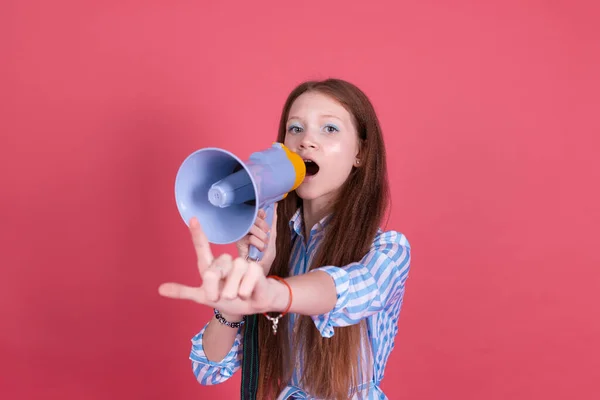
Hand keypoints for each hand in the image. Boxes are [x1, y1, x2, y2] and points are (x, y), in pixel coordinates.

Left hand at [158, 217, 283, 316]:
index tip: (193, 219)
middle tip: (219, 297)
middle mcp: (225, 262)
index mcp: (210, 267)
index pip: (202, 248)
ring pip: (232, 276)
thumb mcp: (204, 298)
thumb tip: (160, 289)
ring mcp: (241, 263)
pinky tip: (248, 293)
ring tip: (237, 295)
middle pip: (213, 271)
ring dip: (232, 292)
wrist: (253, 306)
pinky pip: (245, 282)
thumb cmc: (229, 300)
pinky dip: (244, 292)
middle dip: (214, 289)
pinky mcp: (255, 269)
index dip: (197, 234)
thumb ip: (184, 292)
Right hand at [235, 204, 277, 273]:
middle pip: (252, 217)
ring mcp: (241, 235)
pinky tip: (259, 249)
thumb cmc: (266, 256)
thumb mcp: (272, 237)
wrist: (262, 270)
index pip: (254, 212)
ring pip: (251, 226)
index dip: (260, 213)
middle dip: (263, 225)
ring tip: (264, 245)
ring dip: (261, 236)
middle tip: (267, 234)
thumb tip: (275, 206)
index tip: (265, 217)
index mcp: (252, 226)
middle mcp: (245, 229)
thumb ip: (273, 223)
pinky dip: (258, 243)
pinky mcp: (239, 243)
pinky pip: (250, 237)